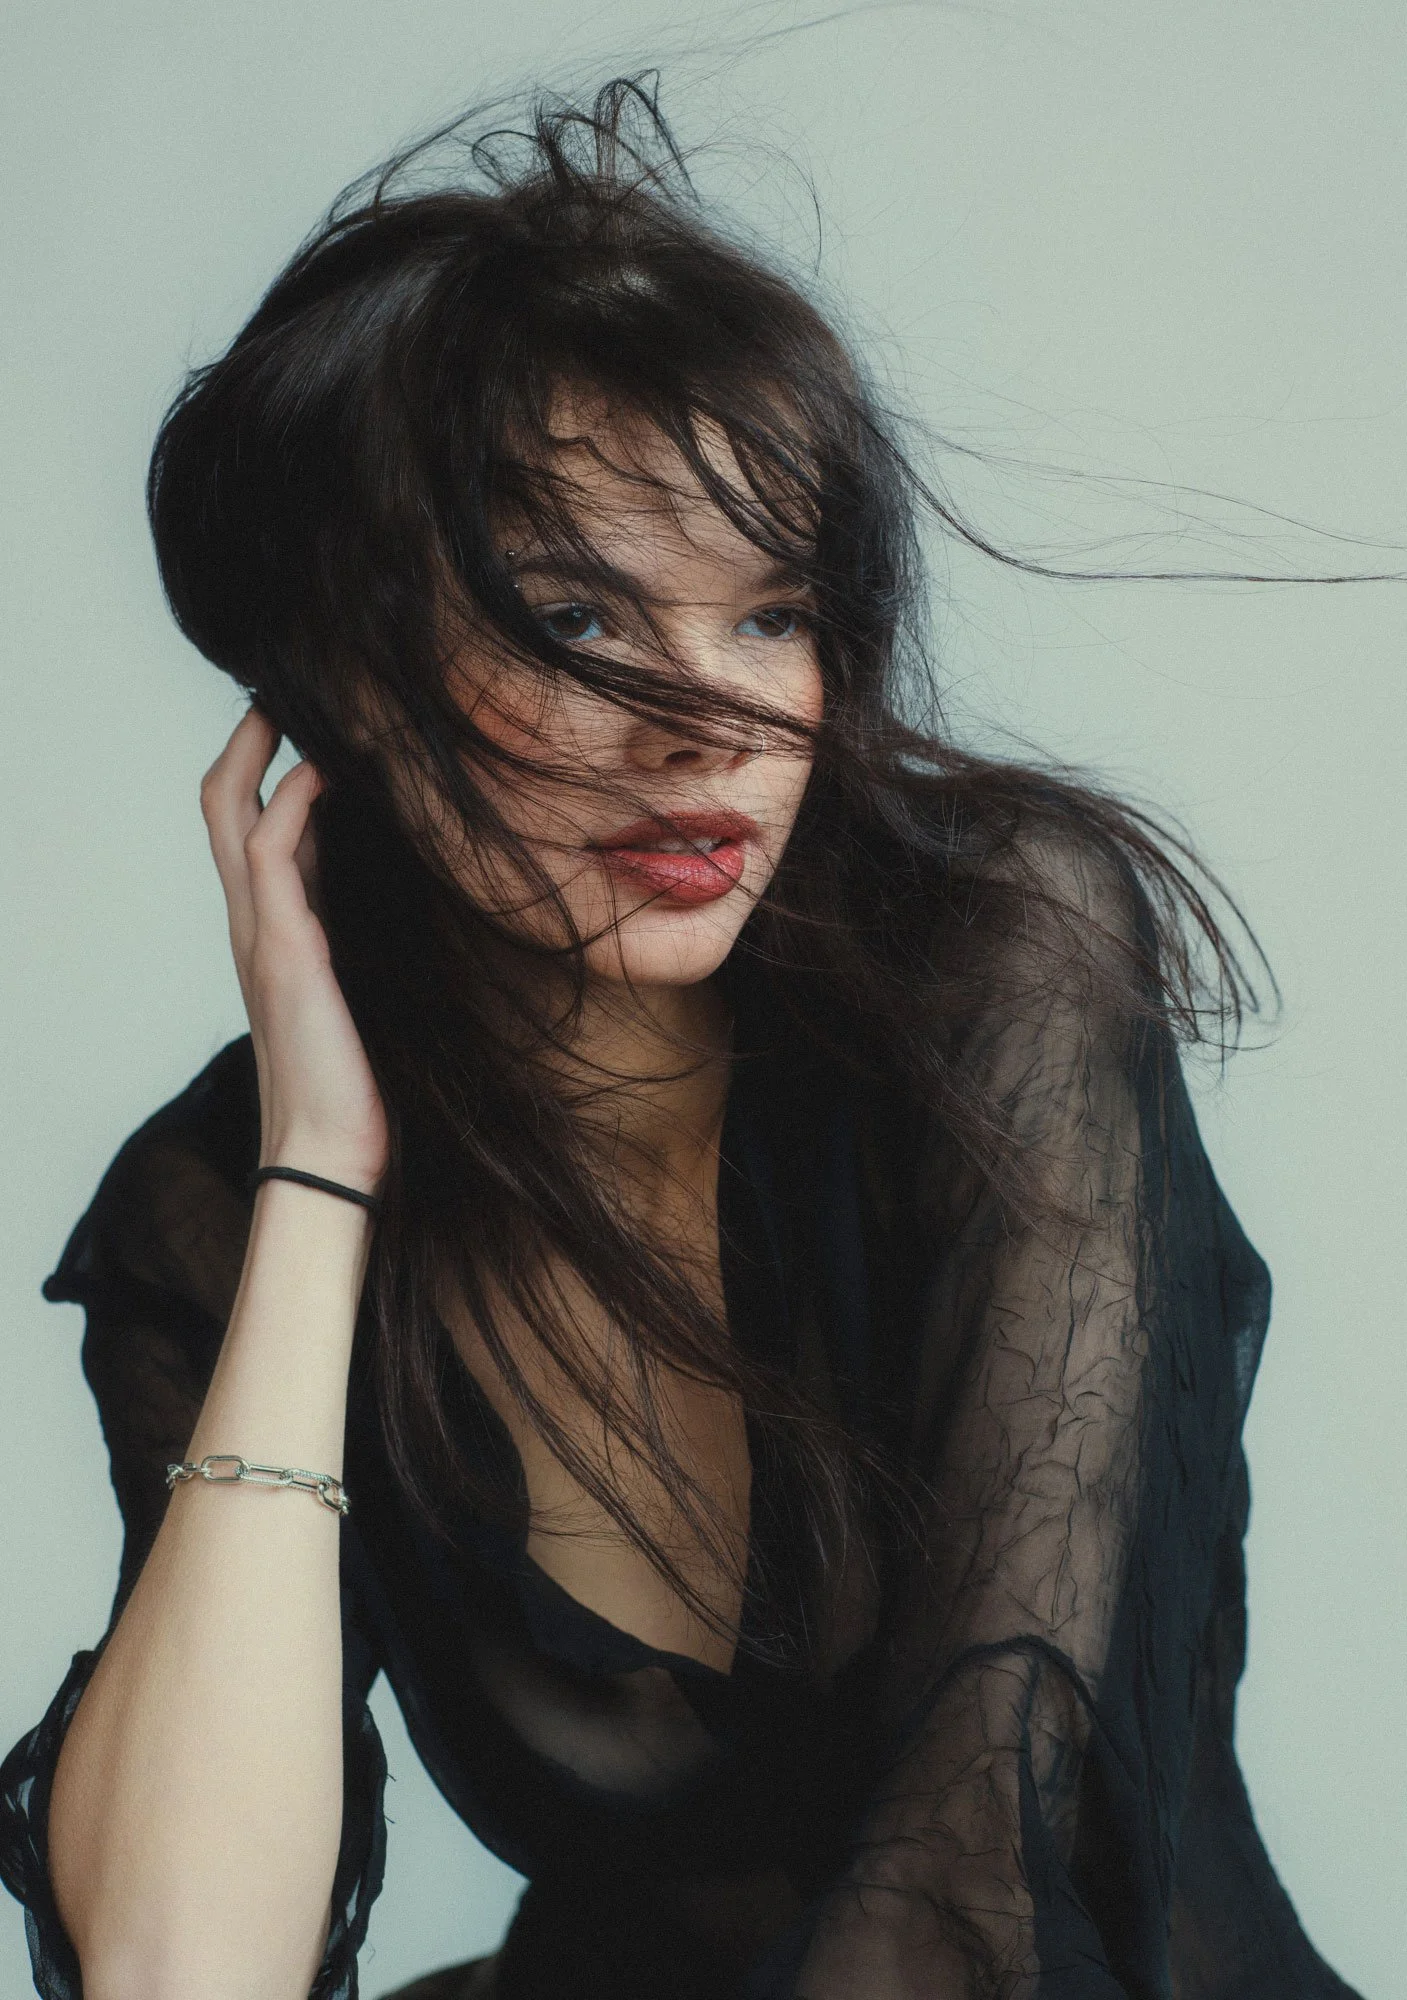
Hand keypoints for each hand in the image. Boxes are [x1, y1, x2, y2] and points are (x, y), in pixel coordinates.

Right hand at [201, 707, 388, 1193]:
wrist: (334, 1150)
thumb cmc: (356, 1082)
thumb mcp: (367, 990)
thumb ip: (369, 943)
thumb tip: (414, 899)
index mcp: (276, 931)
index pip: (254, 829)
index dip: (272, 773)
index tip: (313, 727)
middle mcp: (256, 924)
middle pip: (222, 805)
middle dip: (247, 741)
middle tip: (284, 693)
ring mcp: (261, 934)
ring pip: (232, 814)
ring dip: (260, 750)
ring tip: (295, 706)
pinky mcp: (284, 950)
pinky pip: (269, 852)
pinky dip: (292, 801)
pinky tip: (324, 770)